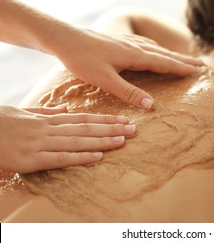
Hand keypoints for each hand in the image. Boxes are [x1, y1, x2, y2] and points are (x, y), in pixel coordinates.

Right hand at [0, 105, 135, 173]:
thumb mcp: (22, 112)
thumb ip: (46, 113)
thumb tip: (67, 110)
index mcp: (46, 120)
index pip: (82, 118)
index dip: (104, 119)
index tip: (123, 119)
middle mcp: (47, 130)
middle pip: (85, 128)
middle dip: (111, 129)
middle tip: (134, 129)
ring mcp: (39, 144)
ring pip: (77, 141)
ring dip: (102, 141)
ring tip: (123, 140)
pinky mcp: (29, 160)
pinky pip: (59, 158)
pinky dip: (80, 157)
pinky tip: (98, 157)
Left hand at [55, 29, 202, 108]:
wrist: (65, 38)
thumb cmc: (82, 59)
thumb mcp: (105, 80)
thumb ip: (128, 92)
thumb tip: (152, 105)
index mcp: (135, 56)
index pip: (165, 63)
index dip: (182, 68)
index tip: (198, 71)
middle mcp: (135, 47)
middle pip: (165, 54)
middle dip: (183, 60)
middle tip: (200, 64)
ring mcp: (128, 42)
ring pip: (156, 48)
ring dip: (172, 54)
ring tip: (183, 58)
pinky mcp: (120, 41)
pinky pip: (146, 45)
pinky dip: (157, 49)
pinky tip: (154, 49)